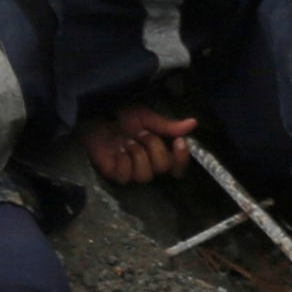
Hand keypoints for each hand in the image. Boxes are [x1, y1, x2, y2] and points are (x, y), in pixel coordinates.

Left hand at [78, 103, 196, 184]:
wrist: (97, 114)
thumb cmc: (120, 115)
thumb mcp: (147, 117)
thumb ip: (168, 125)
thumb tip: (193, 123)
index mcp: (157, 151)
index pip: (177, 166)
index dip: (181, 158)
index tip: (179, 142)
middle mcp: (146, 164)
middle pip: (163, 168)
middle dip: (154, 147)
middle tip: (142, 134)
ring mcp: (130, 171)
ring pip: (145, 175)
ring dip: (138, 154)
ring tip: (128, 141)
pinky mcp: (115, 174)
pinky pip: (127, 176)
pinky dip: (124, 161)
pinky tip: (118, 150)